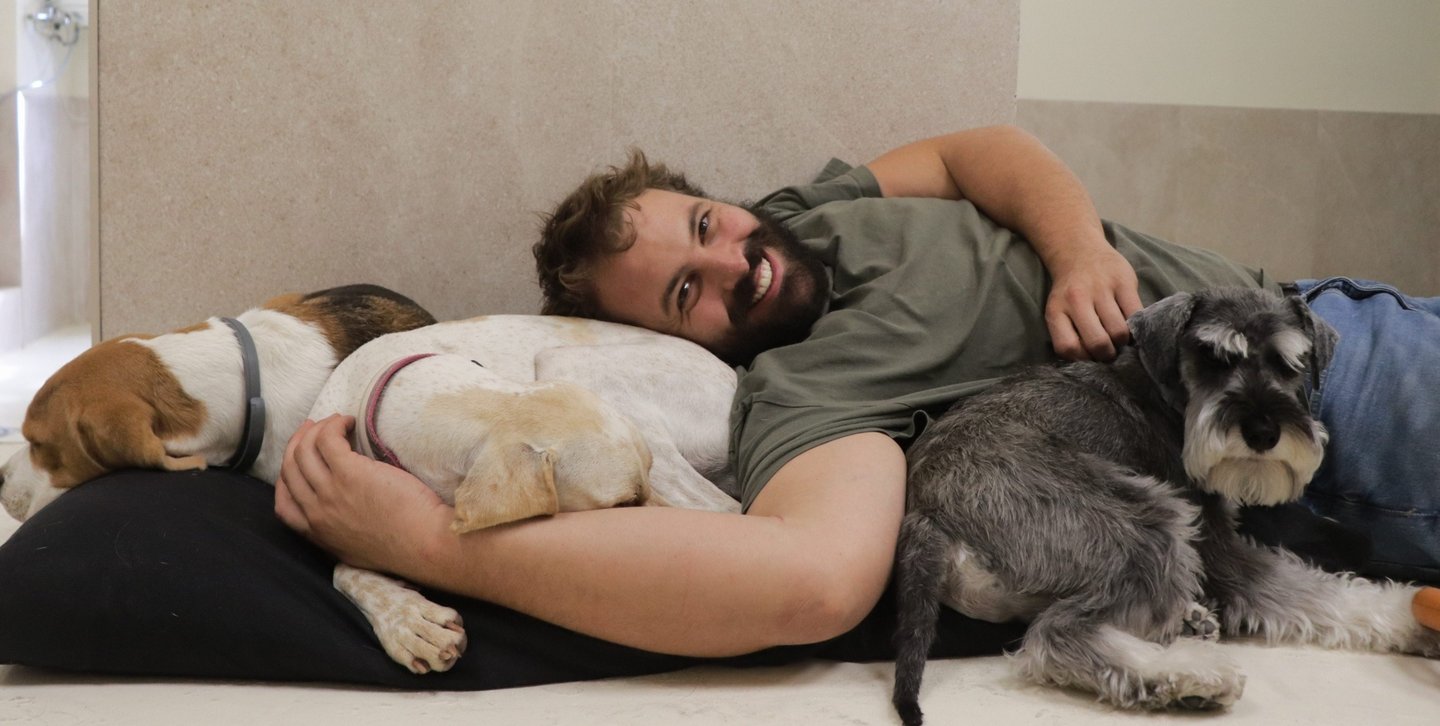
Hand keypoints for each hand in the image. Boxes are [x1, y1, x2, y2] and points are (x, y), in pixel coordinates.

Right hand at [274, 415, 452, 572]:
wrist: (423, 544)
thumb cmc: (402, 546)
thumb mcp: (355, 550)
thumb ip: (337, 532)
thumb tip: (337, 513)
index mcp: (316, 532)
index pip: (282, 501)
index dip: (288, 473)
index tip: (300, 456)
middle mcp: (316, 512)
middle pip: (291, 467)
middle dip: (298, 442)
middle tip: (314, 427)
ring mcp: (330, 491)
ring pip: (305, 450)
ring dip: (317, 429)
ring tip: (337, 422)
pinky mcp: (350, 473)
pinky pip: (328, 439)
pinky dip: (334, 425)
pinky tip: (349, 422)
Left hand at [1043, 245, 1142, 361]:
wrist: (1080, 252)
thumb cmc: (1071, 292)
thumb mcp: (1059, 311)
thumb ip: (1068, 334)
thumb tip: (1092, 365)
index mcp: (1056, 311)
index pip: (1068, 348)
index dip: (1083, 359)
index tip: (1091, 357)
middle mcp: (1076, 299)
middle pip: (1098, 343)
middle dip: (1108, 355)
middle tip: (1111, 352)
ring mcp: (1100, 288)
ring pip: (1119, 331)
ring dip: (1124, 342)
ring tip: (1121, 338)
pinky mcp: (1123, 280)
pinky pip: (1136, 313)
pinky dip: (1136, 325)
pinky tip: (1131, 324)